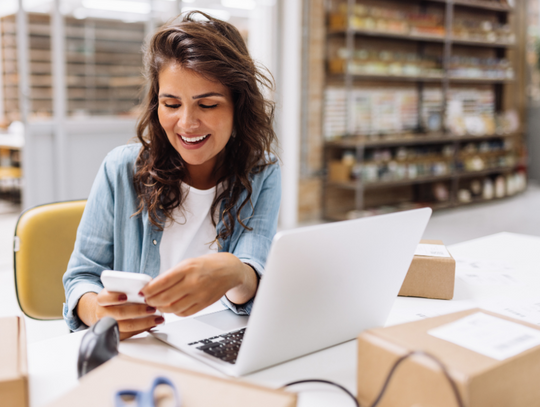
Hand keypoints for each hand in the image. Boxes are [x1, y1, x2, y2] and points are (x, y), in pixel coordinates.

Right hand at [77, 290, 164, 339]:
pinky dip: (144, 328)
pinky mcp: (116, 335)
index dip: (114, 297)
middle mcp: (103, 313)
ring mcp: (109, 326)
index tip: (125, 296)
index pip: (104, 298)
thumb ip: (128, 287)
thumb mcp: (118, 289)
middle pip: (120, 313)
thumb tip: (147, 286)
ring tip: (157, 318)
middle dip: (138, 311)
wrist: (104, 311)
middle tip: (151, 308)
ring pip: (127, 326)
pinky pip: (131, 334)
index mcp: (102, 299)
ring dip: (144, 322)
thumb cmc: (115, 298)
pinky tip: (153, 323)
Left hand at [141, 252, 257, 316]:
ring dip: (162, 308)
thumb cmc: (207, 265)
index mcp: (187, 268)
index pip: (161, 282)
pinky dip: (175, 312)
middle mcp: (193, 282)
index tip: (143, 292)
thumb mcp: (188, 263)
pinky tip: (172, 308)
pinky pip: (184, 313)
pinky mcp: (204, 304)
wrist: (229, 270)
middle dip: (152, 301)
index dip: (149, 289)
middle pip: (165, 297)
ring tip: (158, 305)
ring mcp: (199, 294)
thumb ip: (172, 275)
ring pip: (173, 308)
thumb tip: (154, 286)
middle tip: (147, 300)